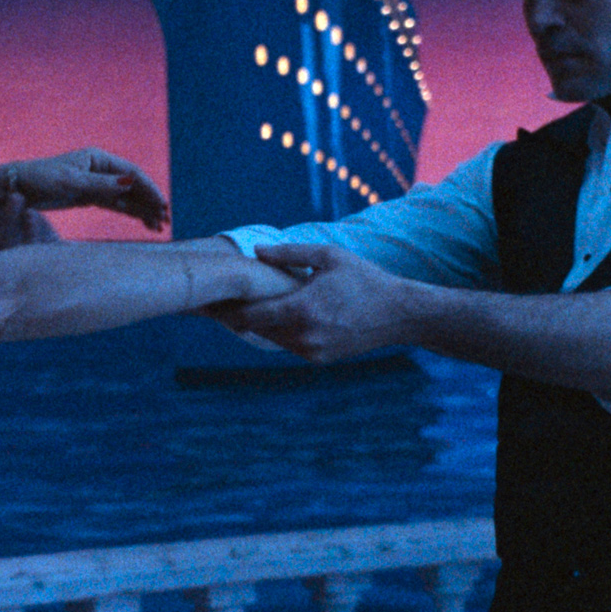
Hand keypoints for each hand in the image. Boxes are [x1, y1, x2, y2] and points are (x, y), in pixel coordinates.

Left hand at [0, 149, 169, 231]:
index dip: (149, 190)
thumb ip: (102, 185)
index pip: (132, 174)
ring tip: (158, 227)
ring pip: (127, 197)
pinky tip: (144, 224)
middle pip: (133, 185)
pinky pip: (116, 205)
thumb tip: (131, 182)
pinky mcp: (89, 197)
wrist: (15, 189)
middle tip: (165, 221)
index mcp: (98, 158)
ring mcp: (96, 183)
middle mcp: (100, 168)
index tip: (162, 207)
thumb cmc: (40, 180)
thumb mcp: (71, 183)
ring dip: (143, 210)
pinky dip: (130, 213)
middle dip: (151, 202)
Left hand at [210, 244, 419, 362]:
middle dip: (237, 316)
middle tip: (217, 303)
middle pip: (255, 329)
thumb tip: (255, 252)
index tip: (210, 301)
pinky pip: (289, 345)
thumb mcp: (329, 256)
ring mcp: (311, 351)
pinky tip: (272, 316)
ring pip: (271, 339)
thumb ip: (289, 254)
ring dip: (259, 324)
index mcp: (302, 309)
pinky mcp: (319, 359)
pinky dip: (280, 332)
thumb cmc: (365, 278)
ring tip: (240, 307)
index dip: (227, 310)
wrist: (399, 314)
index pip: (250, 316)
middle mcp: (303, 336)